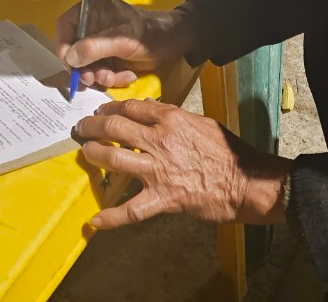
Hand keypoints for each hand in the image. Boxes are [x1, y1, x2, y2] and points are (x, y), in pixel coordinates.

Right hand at [54, 0, 193, 87]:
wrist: (175, 42)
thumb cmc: (150, 34)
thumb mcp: (122, 39)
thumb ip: (95, 47)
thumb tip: (70, 58)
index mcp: (93, 9)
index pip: (65, 26)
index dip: (63, 47)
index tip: (70, 66)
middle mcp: (93, 23)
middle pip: (74, 49)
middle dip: (84, 67)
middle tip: (92, 80)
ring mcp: (101, 41)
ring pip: (87, 64)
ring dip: (99, 75)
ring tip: (114, 78)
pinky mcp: (110, 55)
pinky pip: (100, 70)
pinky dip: (111, 77)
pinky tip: (127, 76)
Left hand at [76, 98, 290, 228]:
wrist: (245, 182)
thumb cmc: (227, 150)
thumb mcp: (200, 122)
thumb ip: (173, 117)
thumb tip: (151, 111)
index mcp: (171, 119)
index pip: (132, 107)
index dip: (110, 107)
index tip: (101, 110)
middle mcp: (160, 141)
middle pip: (116, 127)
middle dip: (93, 126)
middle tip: (82, 128)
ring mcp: (158, 171)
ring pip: (114, 159)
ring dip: (94, 155)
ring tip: (86, 154)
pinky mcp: (162, 199)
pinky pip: (131, 210)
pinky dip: (111, 217)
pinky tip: (95, 221)